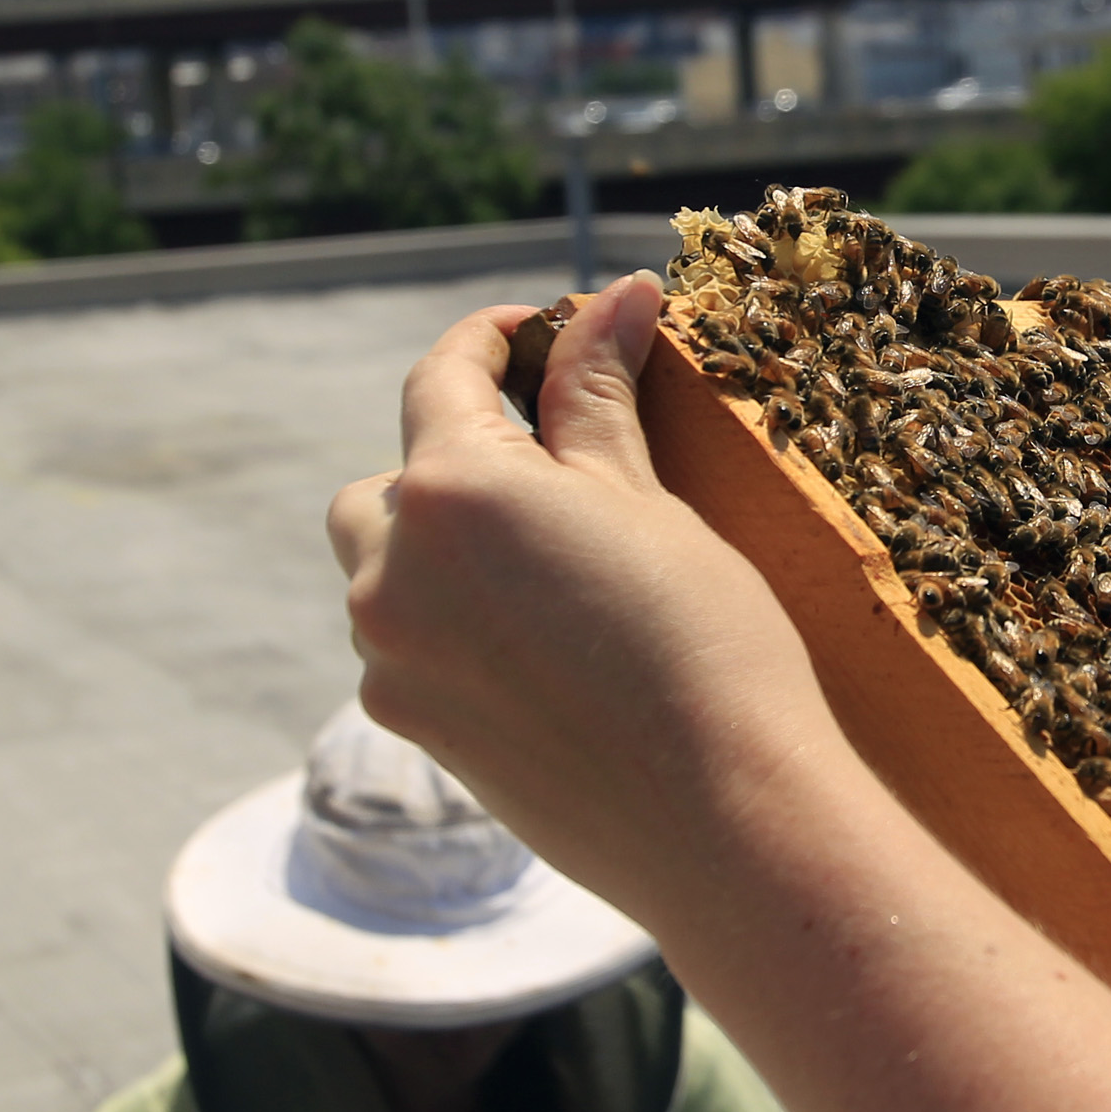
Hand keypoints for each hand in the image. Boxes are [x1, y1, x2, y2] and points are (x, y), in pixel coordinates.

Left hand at [324, 275, 849, 917]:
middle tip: (559, 470)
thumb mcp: (650, 500)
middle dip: (455, 464)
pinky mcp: (412, 730)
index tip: (546, 331)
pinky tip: (551, 648)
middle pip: (390, 484)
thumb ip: (601, 396)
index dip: (494, 339)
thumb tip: (616, 295)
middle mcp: (393, 572)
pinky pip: (408, 648)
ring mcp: (390, 660)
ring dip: (448, 553)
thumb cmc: (706, 643)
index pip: (442, 376)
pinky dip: (456, 628)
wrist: (722, 816)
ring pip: (388, 573)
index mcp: (453, 491)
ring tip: (556, 571)